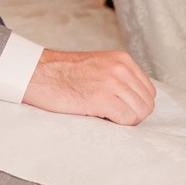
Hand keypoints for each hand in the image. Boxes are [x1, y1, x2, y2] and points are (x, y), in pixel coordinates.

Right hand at [21, 48, 154, 125]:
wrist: (37, 73)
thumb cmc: (63, 75)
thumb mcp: (99, 66)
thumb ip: (119, 77)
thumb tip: (137, 102)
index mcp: (122, 59)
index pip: (148, 91)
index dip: (136, 105)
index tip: (119, 109)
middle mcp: (120, 68)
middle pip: (147, 104)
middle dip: (132, 115)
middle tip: (111, 116)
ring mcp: (112, 82)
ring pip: (139, 113)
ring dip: (125, 121)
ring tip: (104, 116)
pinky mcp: (102, 97)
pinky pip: (126, 120)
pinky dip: (117, 125)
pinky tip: (100, 118)